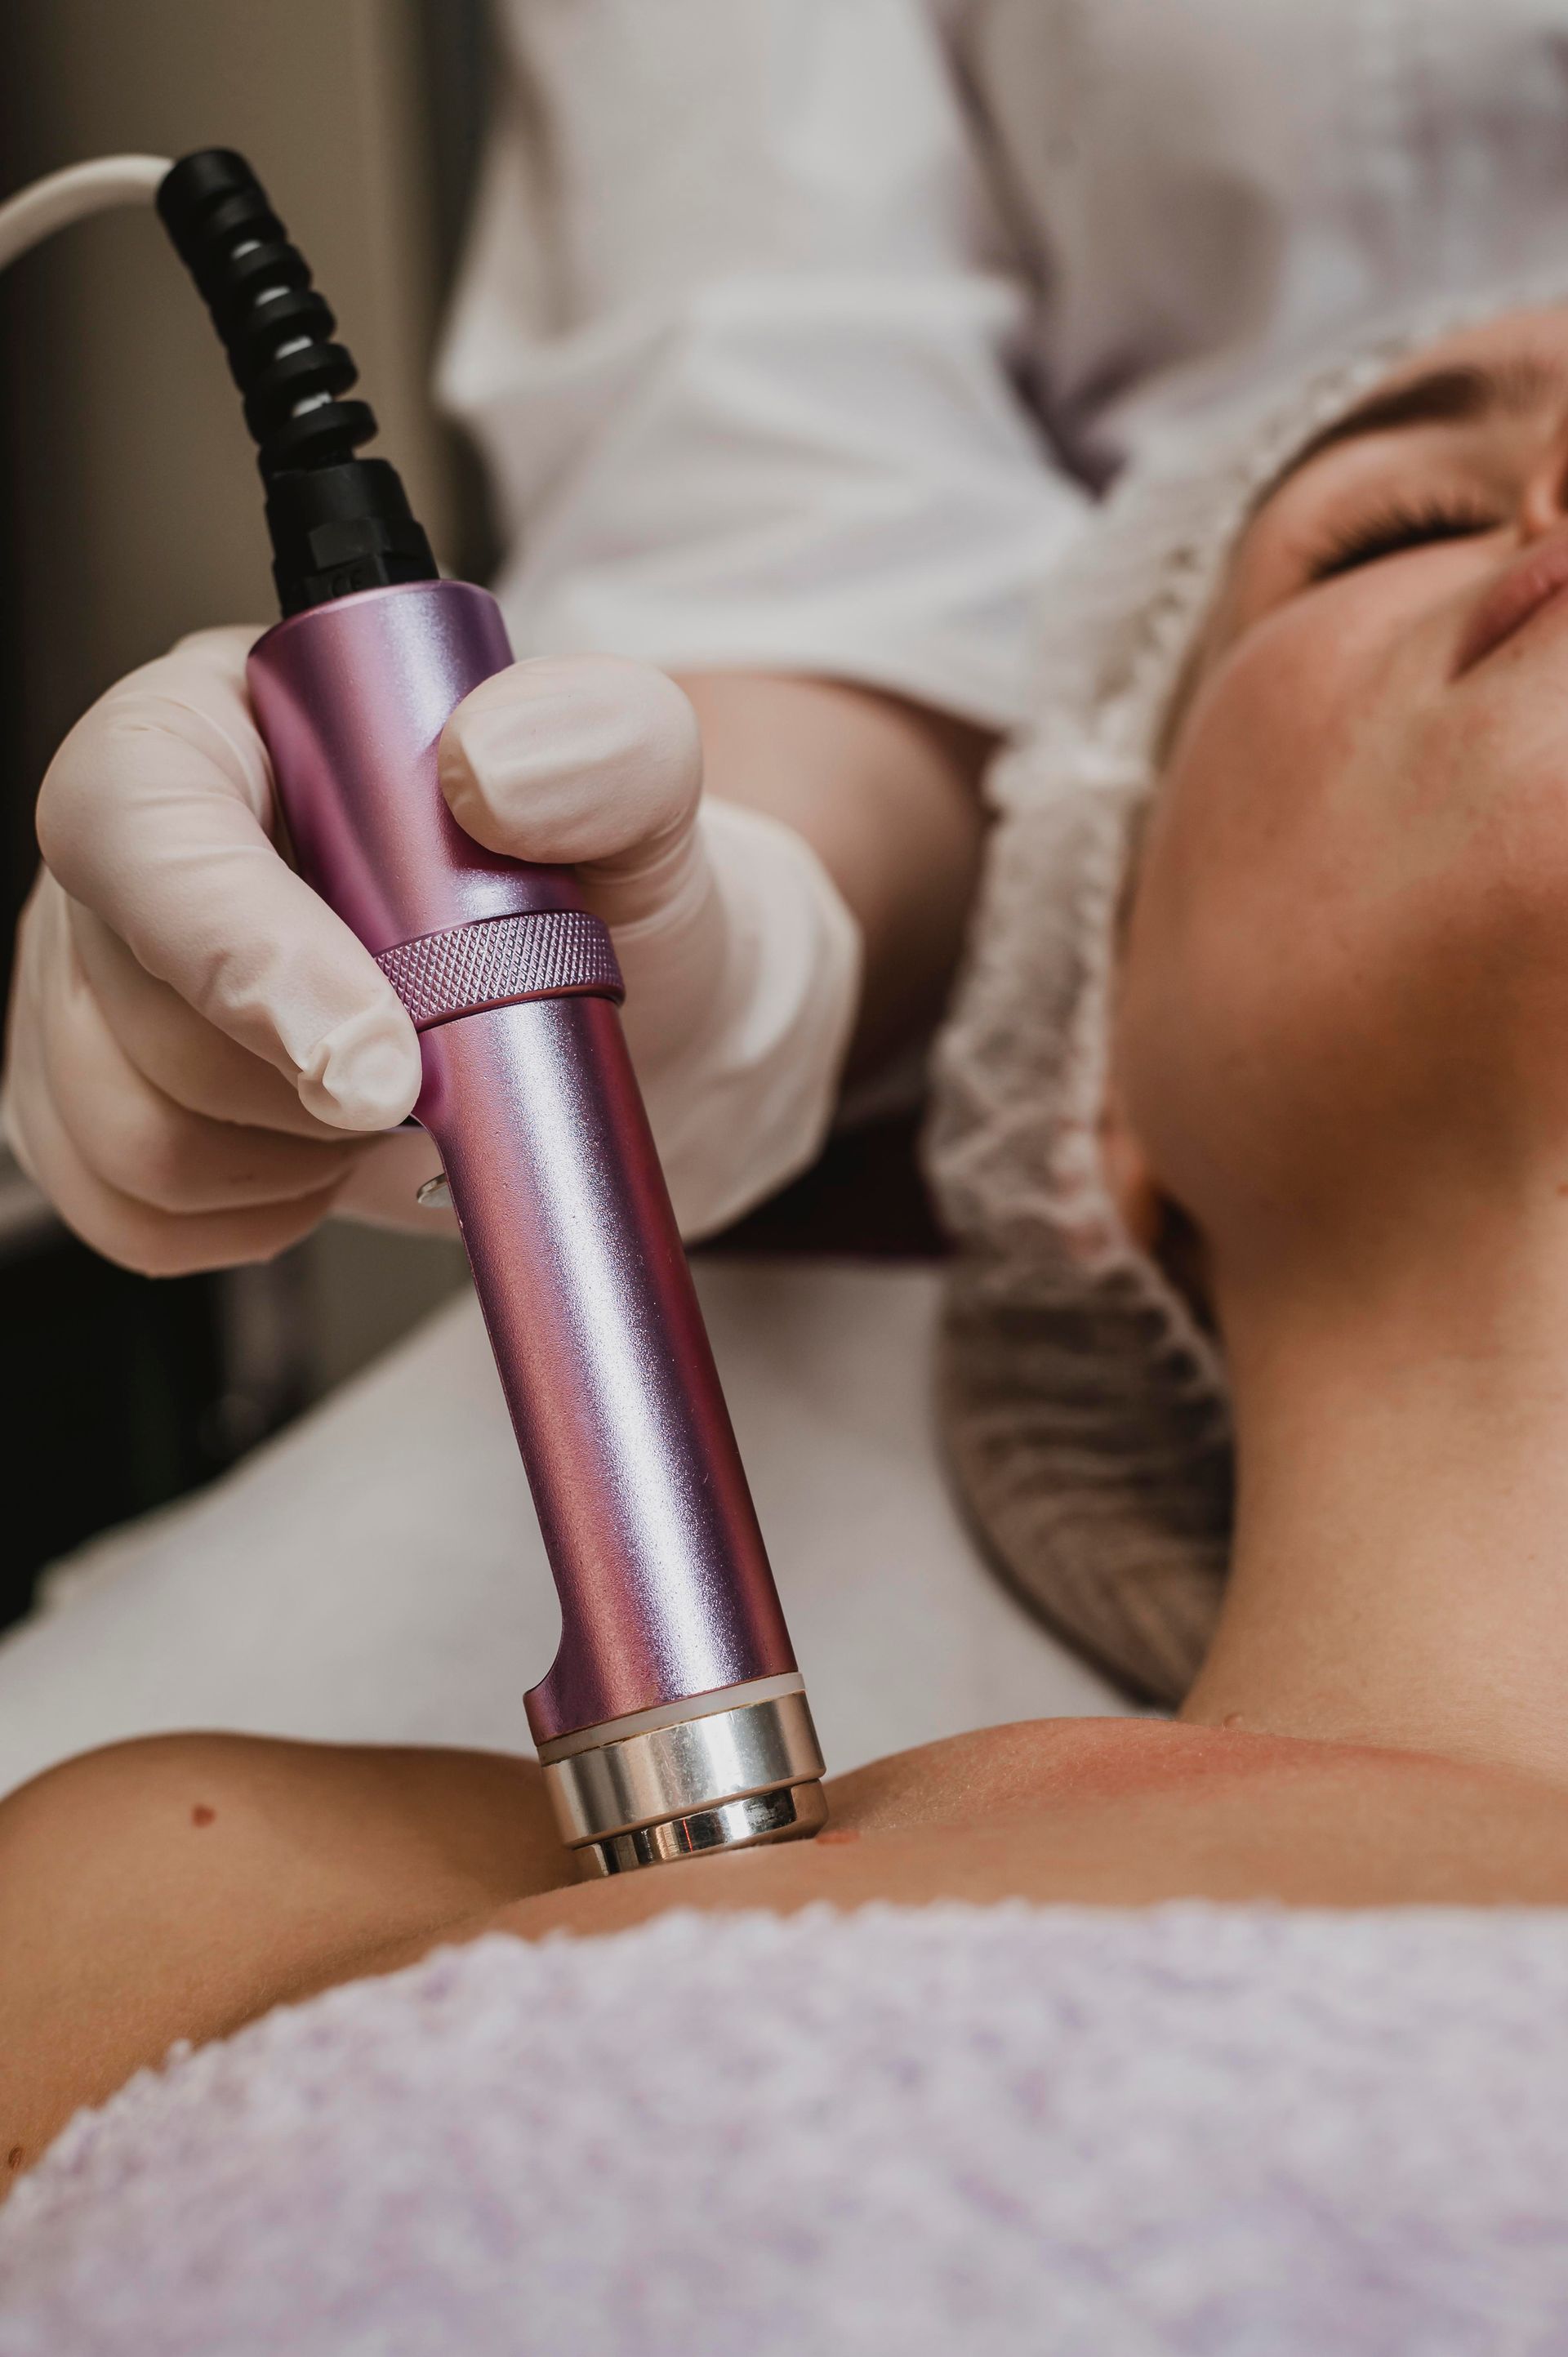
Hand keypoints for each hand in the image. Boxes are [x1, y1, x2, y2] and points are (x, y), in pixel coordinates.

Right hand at [3, 634, 858, 1269]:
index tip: (379, 1058)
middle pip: (139, 1000)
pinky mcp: (100, 1115)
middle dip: (314, 1076)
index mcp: (226, 720)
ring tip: (403, 1101)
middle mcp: (134, 848)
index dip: (236, 943)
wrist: (633, 1027)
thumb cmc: (610, 892)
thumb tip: (491, 769)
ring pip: (134, 1127)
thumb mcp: (650, 790)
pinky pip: (137, 1212)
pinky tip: (343, 1158)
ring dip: (300, 1154)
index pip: (137, 807)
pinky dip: (264, 1214)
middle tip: (442, 1063)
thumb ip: (606, 740)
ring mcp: (98, 986)